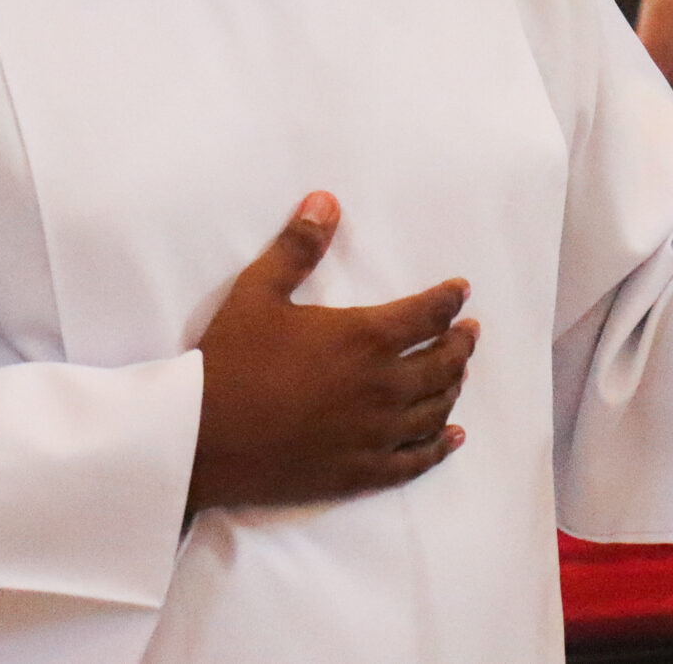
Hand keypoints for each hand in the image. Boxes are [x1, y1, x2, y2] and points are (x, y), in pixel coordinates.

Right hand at [189, 193, 478, 513]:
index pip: (426, 314)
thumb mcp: (258, 292)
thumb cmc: (230, 360)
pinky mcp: (361, 472)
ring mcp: (375, 434)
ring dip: (452, 387)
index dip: (448, 300)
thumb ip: (298, 247)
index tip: (460, 292)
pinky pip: (415, 460)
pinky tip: (453, 436)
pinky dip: (440, 446)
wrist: (202, 437)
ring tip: (459, 373)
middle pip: (441, 362)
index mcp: (363, 337)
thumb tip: (326, 199)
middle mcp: (382, 387)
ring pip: (434, 409)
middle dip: (460, 343)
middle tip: (470, 332)